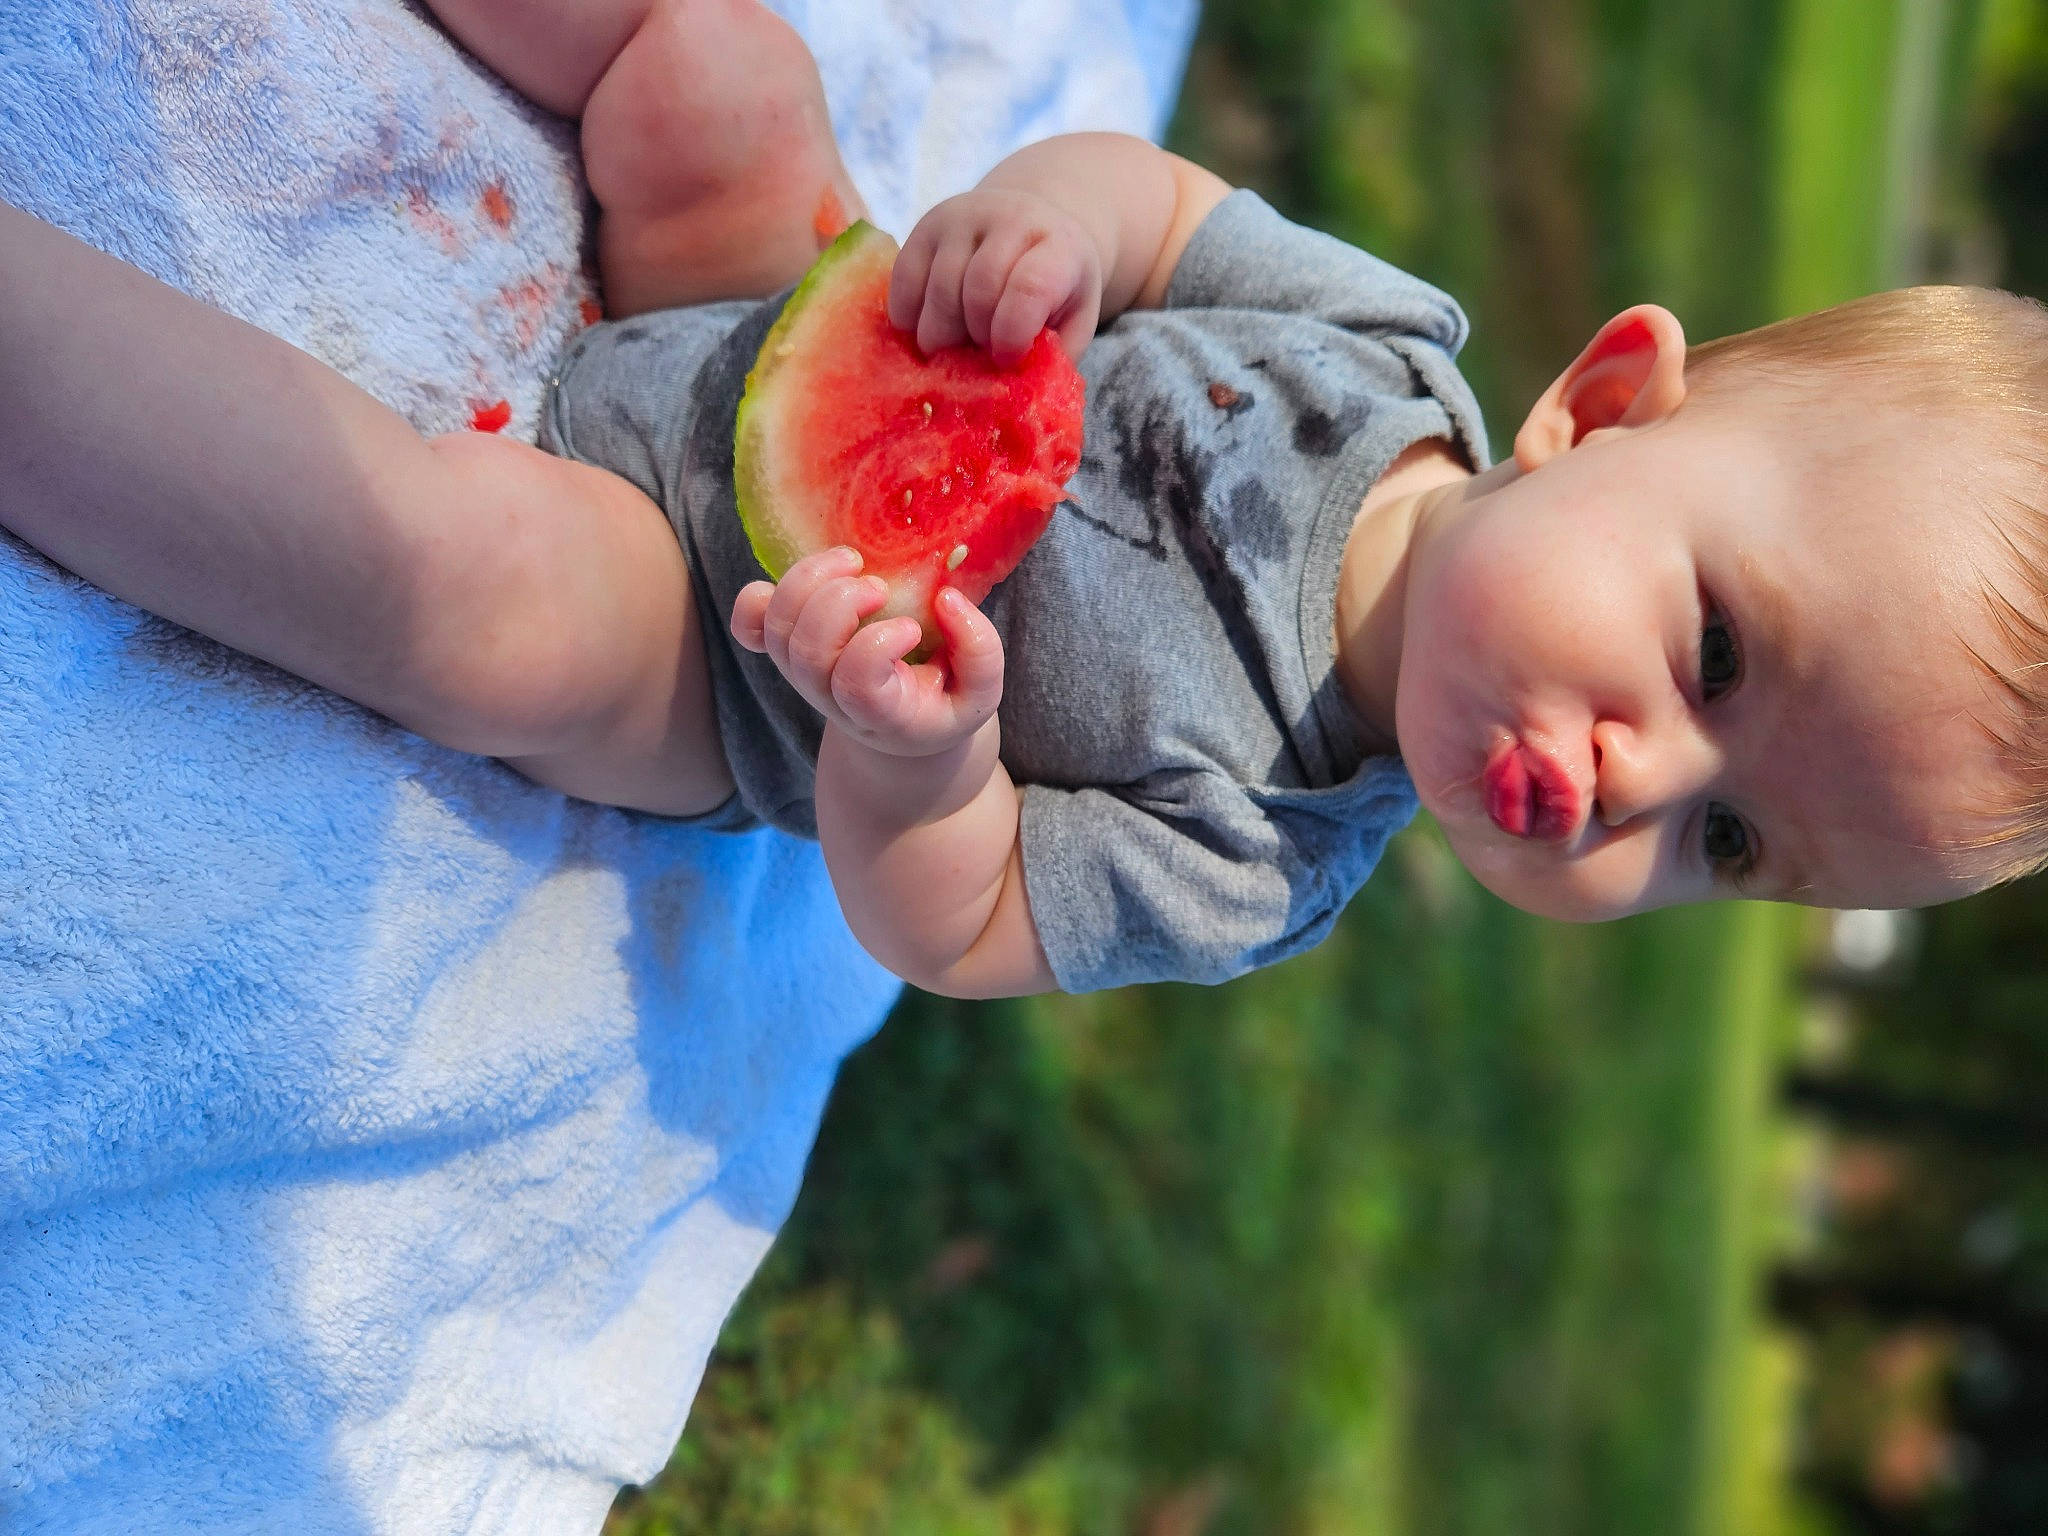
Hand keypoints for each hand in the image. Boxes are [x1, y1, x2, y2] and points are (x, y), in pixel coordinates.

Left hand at [731, 547, 1003, 757]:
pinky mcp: (785, 649)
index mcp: (881, 714)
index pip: (856, 682)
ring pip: (777, 628)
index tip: (911, 628)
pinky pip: (748, 624)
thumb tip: (948, 599)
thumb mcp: (980, 694)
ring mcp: (801, 673)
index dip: (877, 645)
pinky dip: (755, 599)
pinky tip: (796, 581)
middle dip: (839, 603)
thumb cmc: (943, 704)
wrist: (900, 731)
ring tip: (850, 560)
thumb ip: (980, 653)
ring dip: (806, 580)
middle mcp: (830, 697)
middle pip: (808, 650)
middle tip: (878, 586)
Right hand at [887, 188, 1102, 365]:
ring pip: (937, 290)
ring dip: (941, 335)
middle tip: (979, 354)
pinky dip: (910, 318)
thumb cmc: (1054, 287)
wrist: (1032, 223)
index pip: (1028, 288)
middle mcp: (1010, 219)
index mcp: (1059, 246)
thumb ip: (1052, 358)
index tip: (1007, 359)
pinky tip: (927, 328)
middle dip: (974, 338)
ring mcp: (963, 217)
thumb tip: (1016, 399)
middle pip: (976, 292)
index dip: (1012, 335)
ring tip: (955, 345)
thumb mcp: (1073, 321)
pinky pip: (903, 280)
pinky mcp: (925, 225)